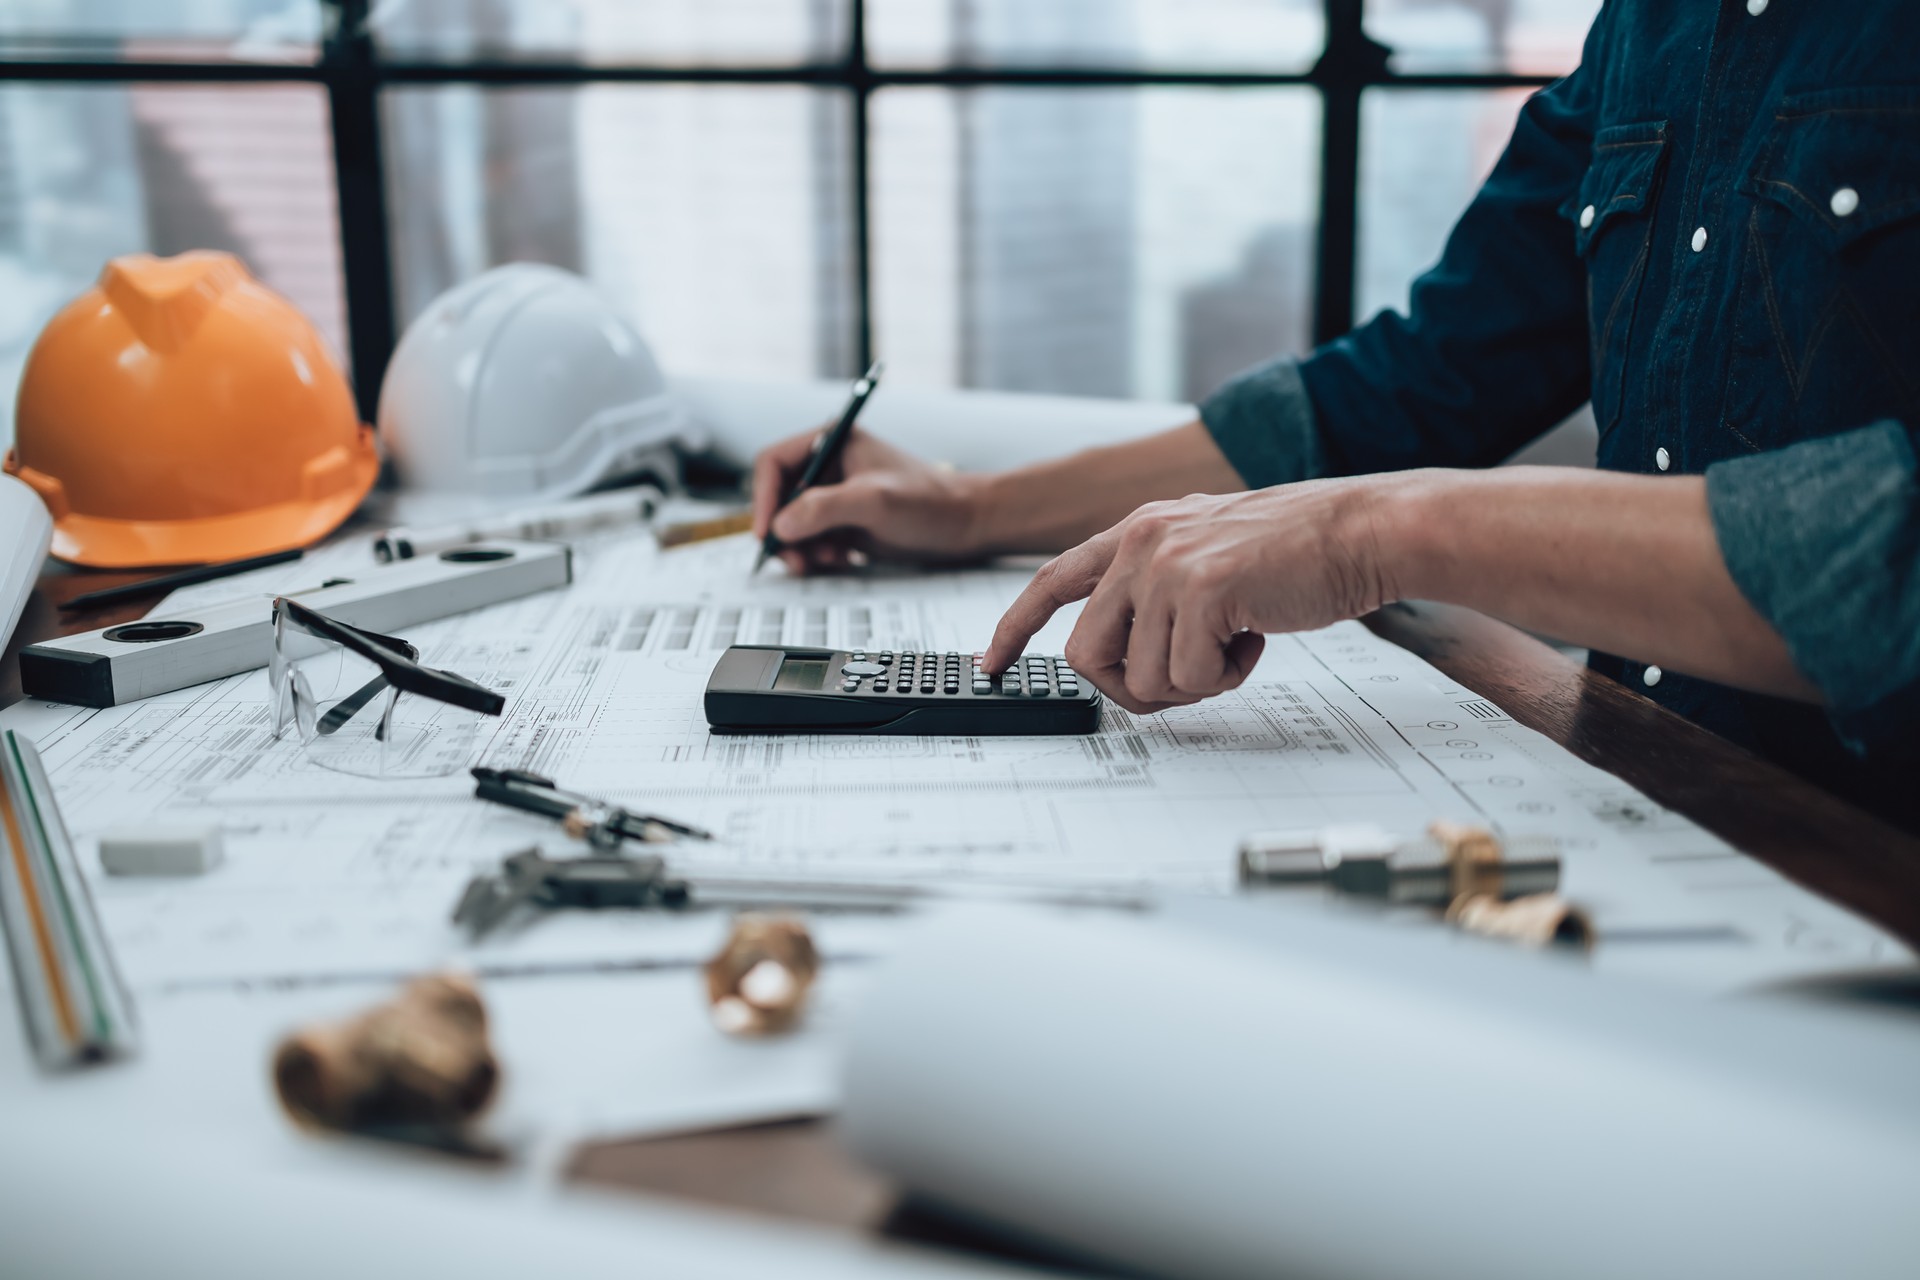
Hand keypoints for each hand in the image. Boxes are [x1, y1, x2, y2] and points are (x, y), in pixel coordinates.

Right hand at [750, 426, 986, 574]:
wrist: (967, 525)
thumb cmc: (930, 502)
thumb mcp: (874, 501)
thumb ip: (824, 508)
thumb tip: (780, 525)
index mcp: (831, 441)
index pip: (774, 463)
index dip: (763, 498)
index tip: (767, 532)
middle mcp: (829, 466)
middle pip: (778, 497)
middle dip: (783, 530)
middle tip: (795, 559)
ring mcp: (836, 495)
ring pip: (792, 524)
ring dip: (800, 547)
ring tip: (827, 560)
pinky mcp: (845, 522)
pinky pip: (811, 540)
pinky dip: (816, 555)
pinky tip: (842, 561)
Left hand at [983, 479, 1397, 713]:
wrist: (1361, 532)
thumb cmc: (1298, 552)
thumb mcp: (1207, 555)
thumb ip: (1157, 590)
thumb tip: (1129, 660)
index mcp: (1137, 531)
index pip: (1052, 582)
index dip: (1016, 628)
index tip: (993, 664)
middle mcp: (1141, 542)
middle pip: (1088, 655)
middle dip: (1132, 687)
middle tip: (1184, 680)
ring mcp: (1168, 565)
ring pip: (1142, 677)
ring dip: (1192, 682)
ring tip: (1233, 645)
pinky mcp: (1202, 591)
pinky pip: (1189, 677)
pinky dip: (1226, 677)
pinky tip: (1254, 640)